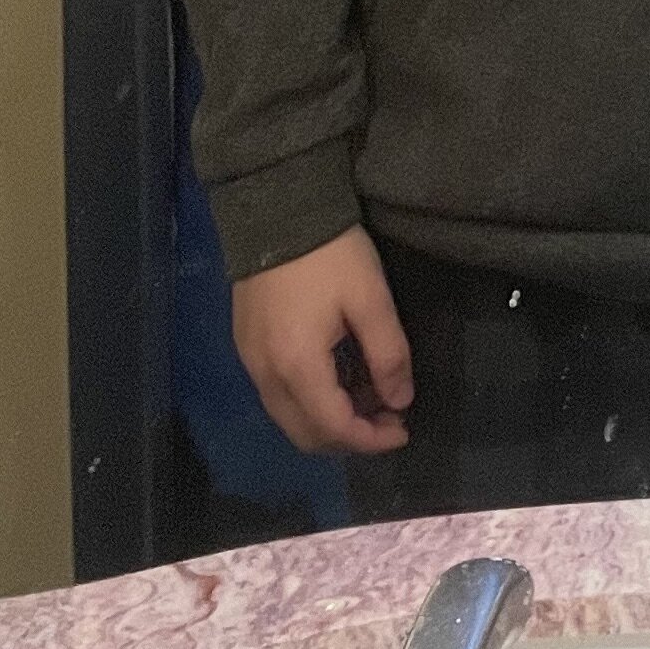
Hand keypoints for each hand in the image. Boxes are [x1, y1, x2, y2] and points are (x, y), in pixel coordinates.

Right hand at [234, 225, 413, 457]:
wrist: (277, 209)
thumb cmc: (330, 253)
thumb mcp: (371, 299)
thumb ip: (388, 354)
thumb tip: (400, 400)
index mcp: (296, 367)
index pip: (334, 428)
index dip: (371, 440)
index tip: (403, 430)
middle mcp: (265, 376)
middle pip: (305, 434)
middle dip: (350, 437)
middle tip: (390, 418)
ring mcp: (250, 363)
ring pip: (289, 418)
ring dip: (330, 421)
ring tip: (372, 397)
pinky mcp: (246, 346)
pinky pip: (278, 395)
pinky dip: (311, 401)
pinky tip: (341, 378)